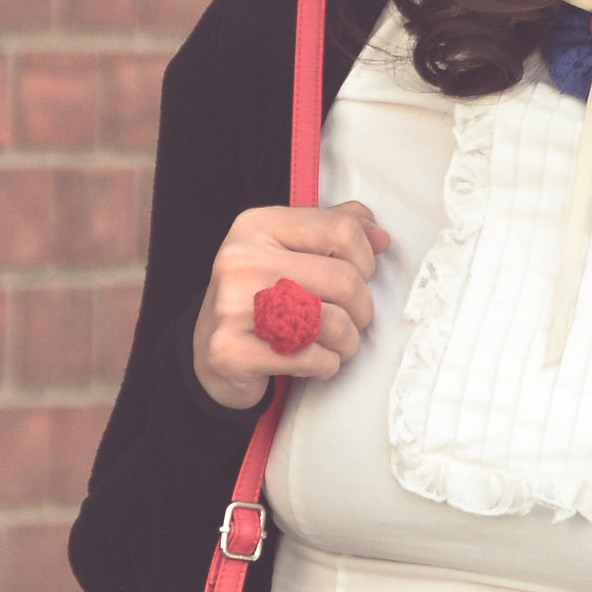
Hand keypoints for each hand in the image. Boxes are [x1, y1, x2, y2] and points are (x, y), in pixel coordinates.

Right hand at [192, 202, 391, 410]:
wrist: (210, 353)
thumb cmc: (262, 298)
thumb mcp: (290, 252)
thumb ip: (333, 233)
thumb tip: (380, 236)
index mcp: (257, 226)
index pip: (342, 230)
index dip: (366, 260)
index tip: (358, 276)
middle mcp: (240, 260)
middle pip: (344, 279)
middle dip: (362, 308)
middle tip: (353, 320)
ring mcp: (231, 307)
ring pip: (334, 323)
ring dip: (348, 341)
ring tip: (337, 343)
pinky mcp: (232, 352)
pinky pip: (313, 360)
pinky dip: (327, 365)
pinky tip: (314, 361)